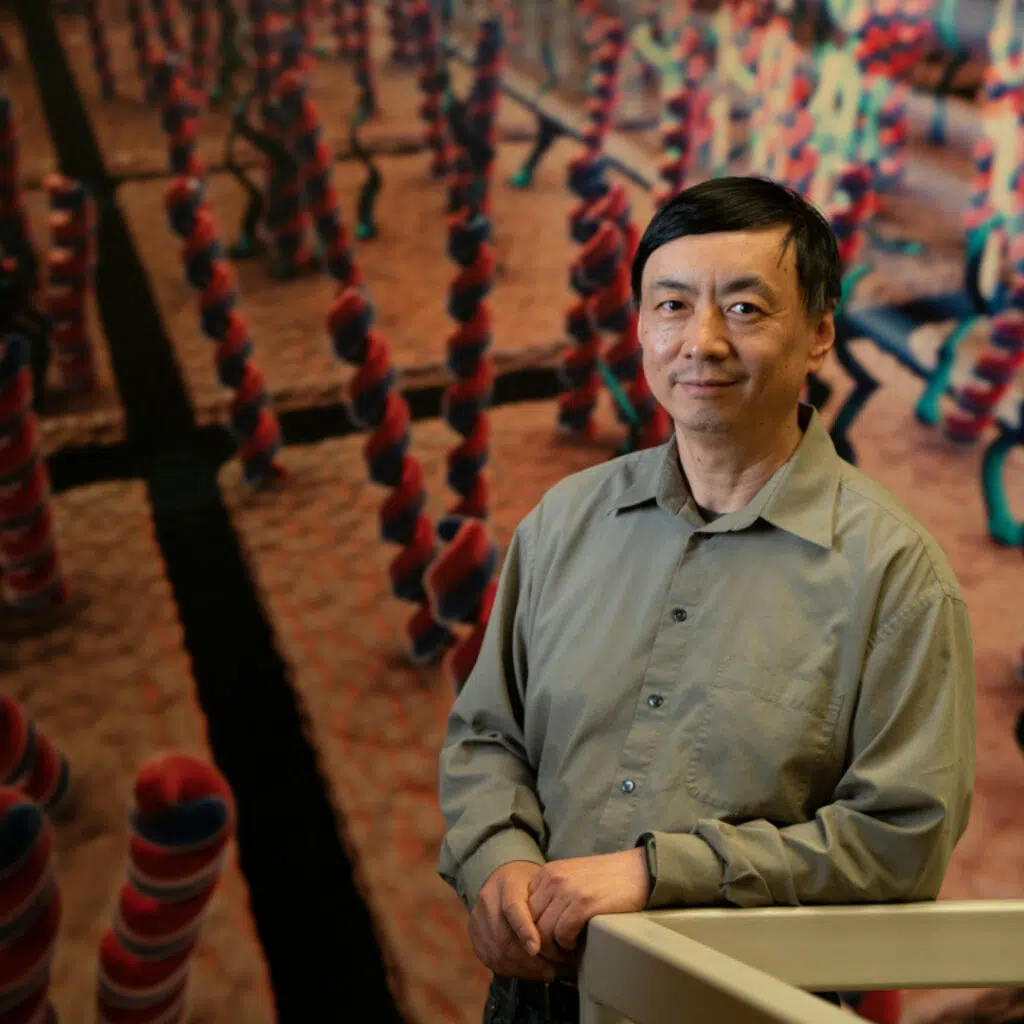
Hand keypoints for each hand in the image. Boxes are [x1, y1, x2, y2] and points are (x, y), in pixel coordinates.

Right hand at [469, 860, 570, 981]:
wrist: (505, 877)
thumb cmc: (530, 883)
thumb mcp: (542, 883)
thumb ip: (549, 904)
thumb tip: (565, 935)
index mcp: (507, 882)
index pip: (512, 908)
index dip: (524, 930)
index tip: (537, 949)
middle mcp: (488, 898)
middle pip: (503, 936)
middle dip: (527, 960)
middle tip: (550, 969)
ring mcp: (478, 916)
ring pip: (496, 952)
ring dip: (521, 969)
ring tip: (543, 972)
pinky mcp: (473, 932)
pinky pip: (489, 958)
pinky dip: (509, 970)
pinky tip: (527, 971)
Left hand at [527, 849, 649, 953]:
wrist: (639, 870)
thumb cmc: (609, 879)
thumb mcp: (572, 878)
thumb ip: (552, 894)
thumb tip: (537, 925)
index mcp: (548, 872)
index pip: (522, 908)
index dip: (529, 930)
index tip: (539, 943)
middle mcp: (552, 878)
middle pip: (529, 922)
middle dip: (539, 943)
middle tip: (553, 953)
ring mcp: (567, 890)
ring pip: (542, 932)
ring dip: (553, 949)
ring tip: (565, 952)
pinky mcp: (583, 903)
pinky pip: (562, 934)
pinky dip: (568, 945)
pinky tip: (577, 943)